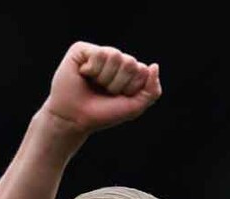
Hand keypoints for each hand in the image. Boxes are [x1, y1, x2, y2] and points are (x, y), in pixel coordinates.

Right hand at [42, 41, 162, 133]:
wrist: (75, 119)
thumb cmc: (103, 113)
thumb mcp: (134, 107)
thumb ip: (152, 90)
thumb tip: (154, 65)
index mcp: (129, 71)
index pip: (143, 70)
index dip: (131, 88)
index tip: (118, 97)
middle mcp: (115, 60)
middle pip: (130, 62)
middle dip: (118, 83)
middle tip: (105, 91)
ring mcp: (99, 53)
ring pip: (114, 55)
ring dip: (105, 78)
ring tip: (94, 84)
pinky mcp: (82, 50)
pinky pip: (98, 53)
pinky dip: (92, 69)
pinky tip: (83, 74)